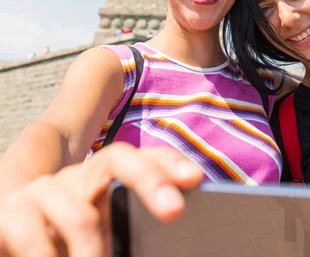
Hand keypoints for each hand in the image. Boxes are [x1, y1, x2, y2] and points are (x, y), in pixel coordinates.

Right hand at [0, 144, 202, 255]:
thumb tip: (171, 242)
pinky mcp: (9, 213)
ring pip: (83, 216)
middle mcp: (76, 178)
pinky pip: (35, 236)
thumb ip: (129, 234)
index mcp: (102, 182)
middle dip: (150, 180)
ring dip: (95, 255)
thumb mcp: (99, 241)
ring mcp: (43, 191)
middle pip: (116, 159)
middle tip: (174, 212)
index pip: (140, 159)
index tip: (194, 178)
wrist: (6, 238)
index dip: (167, 164)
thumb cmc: (63, 248)